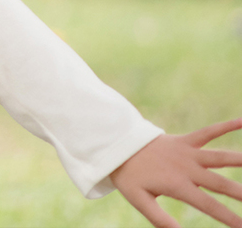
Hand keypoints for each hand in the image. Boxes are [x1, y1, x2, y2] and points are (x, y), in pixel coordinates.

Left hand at [111, 118, 241, 227]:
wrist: (116, 146)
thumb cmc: (129, 176)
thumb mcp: (140, 201)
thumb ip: (160, 219)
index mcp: (177, 186)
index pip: (210, 206)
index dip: (230, 218)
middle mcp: (187, 169)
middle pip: (222, 184)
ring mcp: (188, 153)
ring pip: (221, 157)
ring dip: (241, 159)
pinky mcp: (186, 140)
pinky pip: (208, 132)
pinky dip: (226, 126)